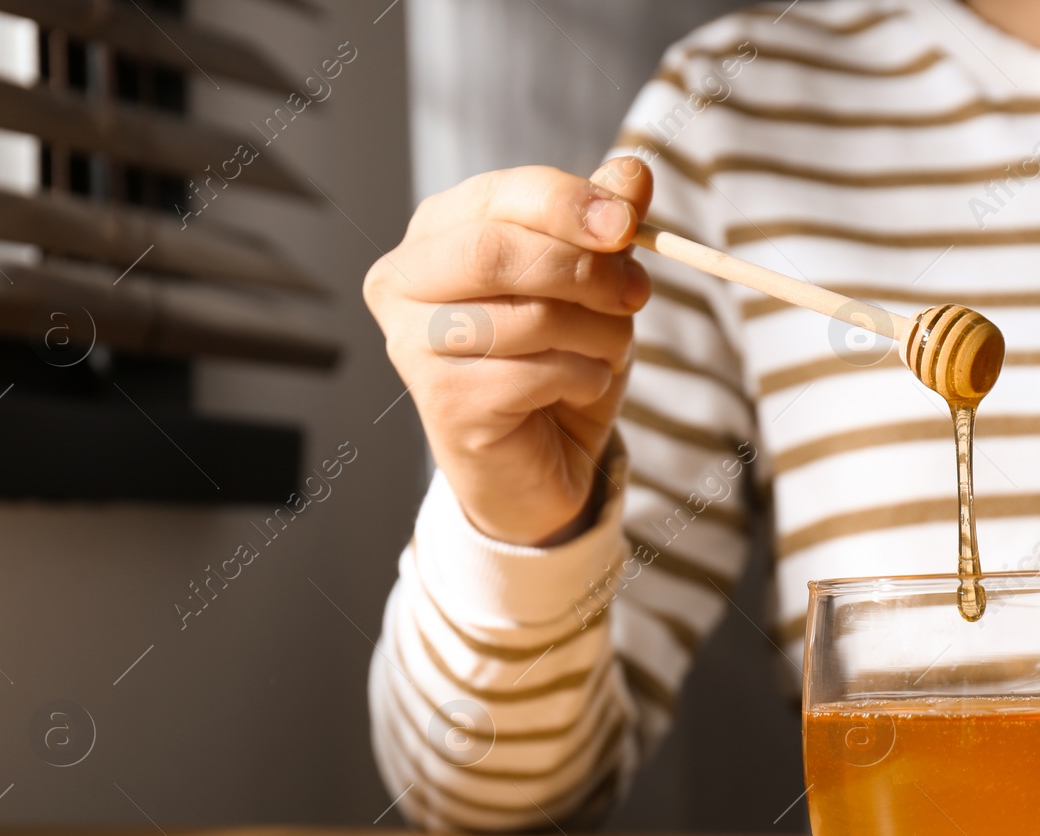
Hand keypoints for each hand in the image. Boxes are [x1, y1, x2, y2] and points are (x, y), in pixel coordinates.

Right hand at [363, 158, 652, 545]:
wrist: (537, 461)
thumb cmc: (554, 359)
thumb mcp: (589, 282)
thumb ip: (603, 222)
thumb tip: (633, 171)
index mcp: (435, 234)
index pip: (498, 195)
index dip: (568, 203)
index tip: (627, 224)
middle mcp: (404, 283)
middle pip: (497, 251)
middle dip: (585, 270)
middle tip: (635, 293)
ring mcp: (414, 346)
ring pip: (528, 316)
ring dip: (598, 333)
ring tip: (606, 349)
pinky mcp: (444, 403)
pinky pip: (537, 374)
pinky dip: (583, 377)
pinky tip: (578, 388)